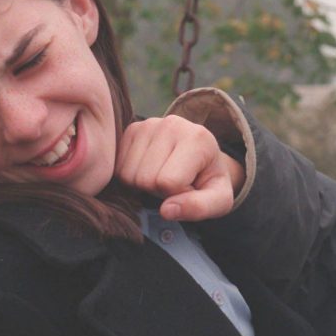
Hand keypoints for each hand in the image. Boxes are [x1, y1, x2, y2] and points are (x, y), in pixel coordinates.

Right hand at [115, 116, 242, 221]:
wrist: (201, 159)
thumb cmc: (208, 181)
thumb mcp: (219, 200)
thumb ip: (199, 207)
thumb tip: (167, 211)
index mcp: (197, 138)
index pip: (169, 182)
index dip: (178, 195)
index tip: (190, 187)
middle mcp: (171, 124)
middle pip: (146, 179)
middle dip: (160, 190)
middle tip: (176, 182)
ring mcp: (148, 124)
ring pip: (128, 175)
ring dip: (144, 185)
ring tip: (163, 176)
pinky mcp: (131, 129)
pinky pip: (117, 168)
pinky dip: (131, 177)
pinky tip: (149, 170)